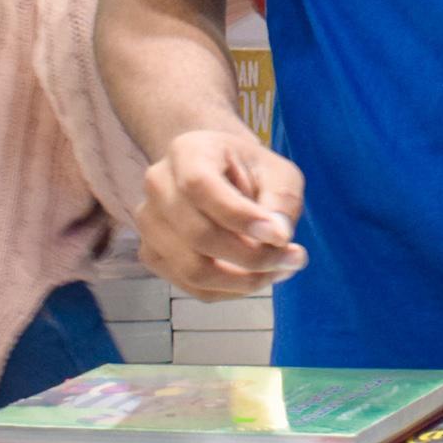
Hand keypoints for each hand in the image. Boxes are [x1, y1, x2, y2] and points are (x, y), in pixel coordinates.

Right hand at [134, 128, 306, 301]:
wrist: (219, 173)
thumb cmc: (251, 169)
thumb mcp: (278, 172)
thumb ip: (281, 199)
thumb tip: (278, 237)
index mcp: (187, 152)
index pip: (200, 186)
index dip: (240, 217)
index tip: (282, 236)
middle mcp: (158, 186)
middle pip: (197, 235)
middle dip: (252, 256)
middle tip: (294, 258)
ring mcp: (149, 224)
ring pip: (193, 269)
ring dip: (243, 280)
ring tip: (281, 270)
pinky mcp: (152, 254)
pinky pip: (191, 286)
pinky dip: (229, 290)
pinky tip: (258, 277)